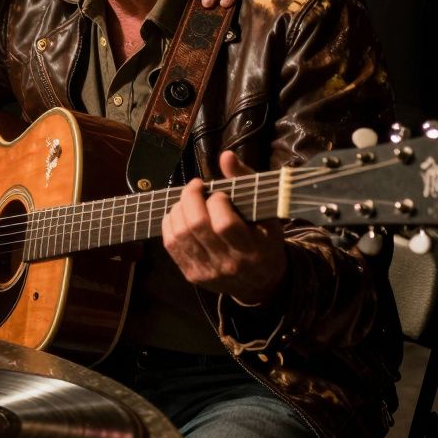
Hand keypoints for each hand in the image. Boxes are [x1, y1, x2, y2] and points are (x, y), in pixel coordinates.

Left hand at [161, 151, 286, 303]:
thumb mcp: (267, 211)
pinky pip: (171, 245)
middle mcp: (228, 264)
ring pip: (180, 235)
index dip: (217, 202)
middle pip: (197, 226)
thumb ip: (246, 182)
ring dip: (178, 208)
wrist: (261, 281)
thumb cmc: (265, 238)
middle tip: (196, 186)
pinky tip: (179, 213)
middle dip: (191, 197)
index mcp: (253, 250)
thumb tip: (226, 155)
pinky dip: (170, 223)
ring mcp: (207, 272)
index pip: (224, 224)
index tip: (219, 193)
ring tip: (188, 199)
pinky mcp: (192, 275)